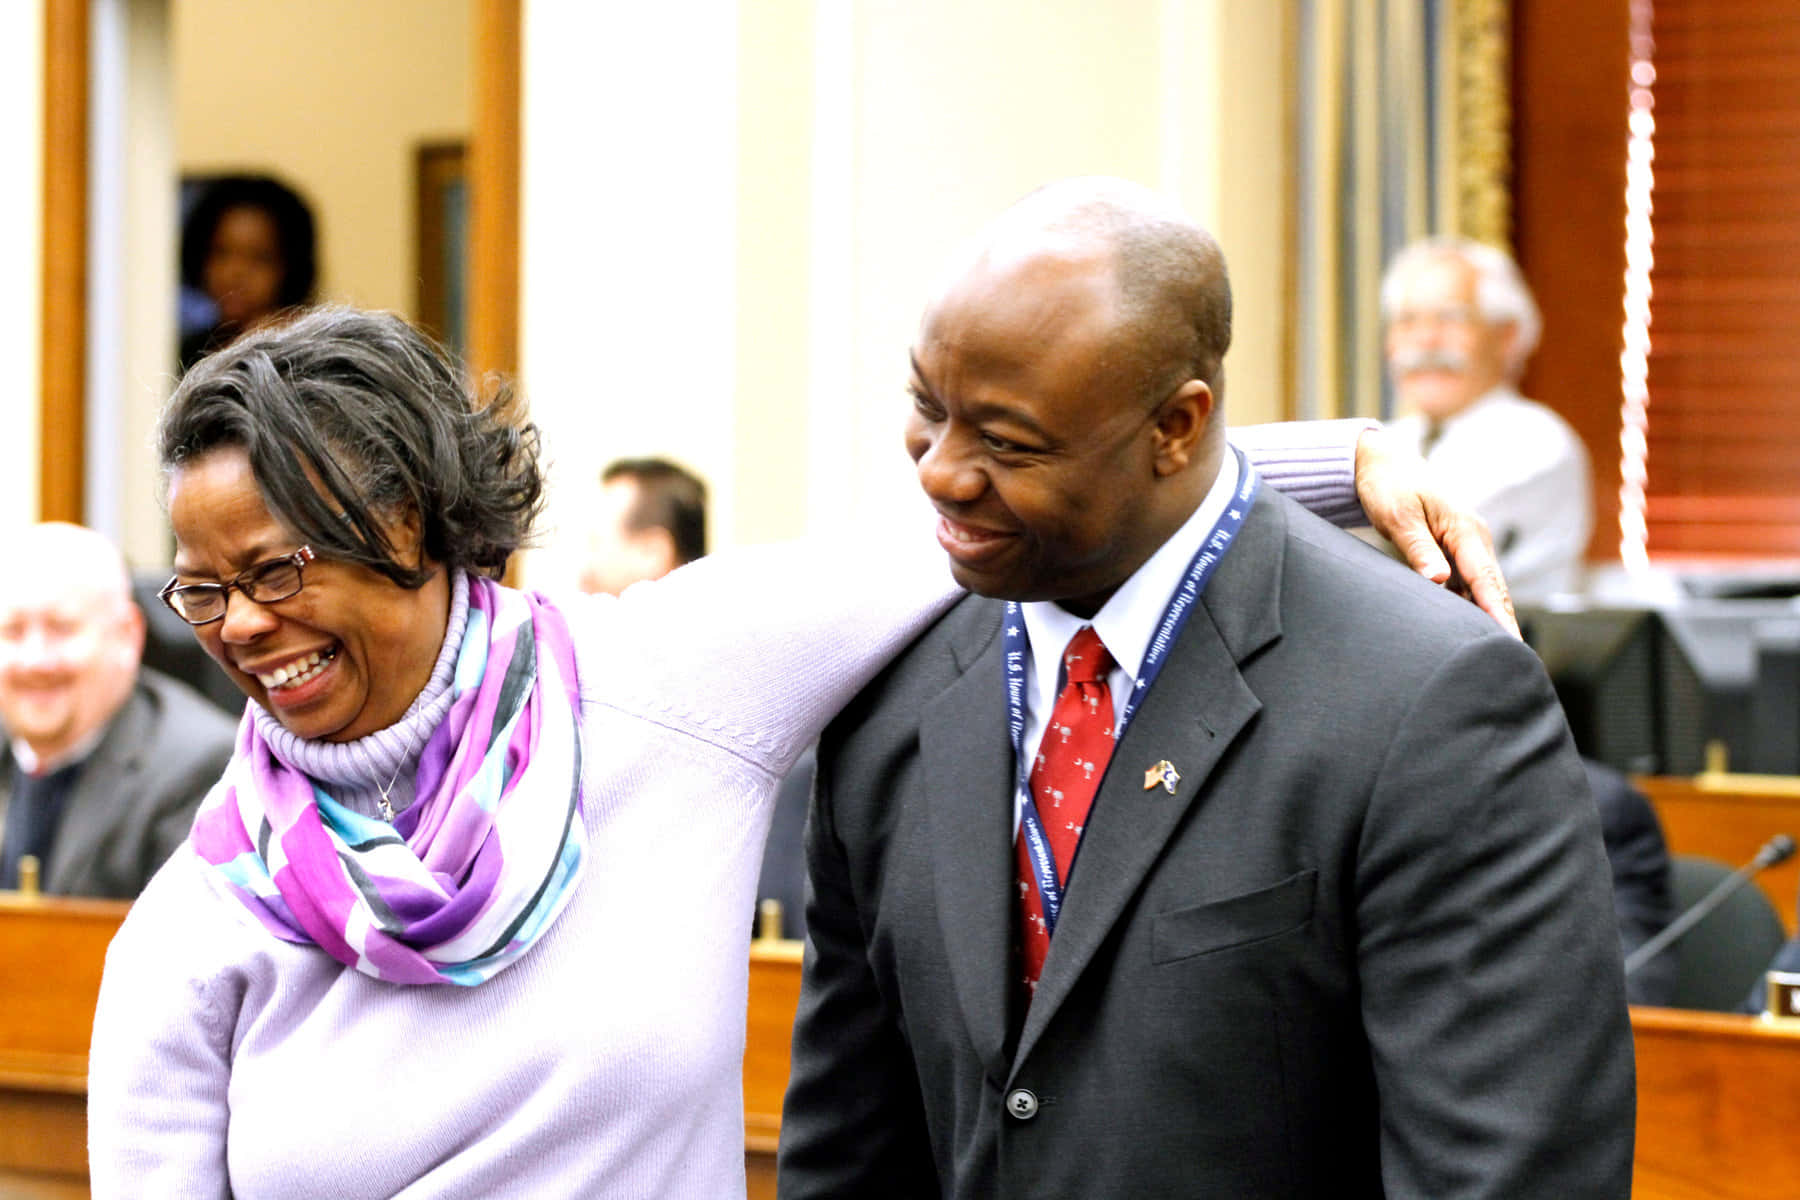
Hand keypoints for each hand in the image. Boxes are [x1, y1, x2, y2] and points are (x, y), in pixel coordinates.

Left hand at [1354, 426, 1517, 636]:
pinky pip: (1465, 583)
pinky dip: (1468, 605)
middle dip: (1504, 622)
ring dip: (1487, 617)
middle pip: (1492, 588)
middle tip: (1515, 659)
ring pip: (1480, 588)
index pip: (1486, 578)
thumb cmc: (1388, 486)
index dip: (1498, 611)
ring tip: (1495, 653)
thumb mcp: (1399, 517)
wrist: (1381, 463)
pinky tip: (1468, 630)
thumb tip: (1440, 581)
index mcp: (1464, 529)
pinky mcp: (1451, 551)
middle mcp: (1472, 538)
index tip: (1510, 639)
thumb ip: (1419, 550)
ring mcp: (1464, 546)